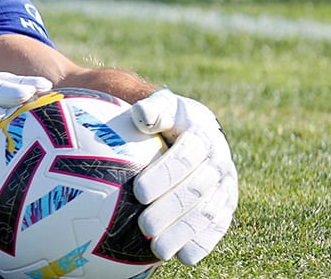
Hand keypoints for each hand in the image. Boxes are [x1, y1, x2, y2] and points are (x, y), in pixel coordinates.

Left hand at [131, 89, 238, 264]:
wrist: (197, 129)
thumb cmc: (168, 119)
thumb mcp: (164, 107)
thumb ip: (154, 110)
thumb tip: (141, 115)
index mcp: (203, 136)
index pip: (185, 158)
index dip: (164, 175)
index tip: (139, 192)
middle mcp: (219, 163)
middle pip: (195, 190)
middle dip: (170, 210)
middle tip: (144, 227)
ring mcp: (226, 187)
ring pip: (207, 213)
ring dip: (183, 233)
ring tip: (158, 250)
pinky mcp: (227, 206)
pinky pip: (218, 227)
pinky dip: (203, 243)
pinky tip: (184, 257)